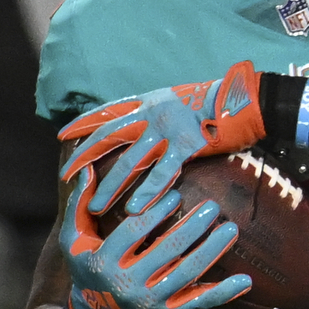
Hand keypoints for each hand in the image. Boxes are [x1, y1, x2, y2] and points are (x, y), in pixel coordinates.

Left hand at [59, 59, 262, 214]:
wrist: (244, 100)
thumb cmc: (215, 102)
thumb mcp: (178, 99)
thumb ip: (157, 110)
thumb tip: (141, 122)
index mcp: (149, 102)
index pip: (108, 112)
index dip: (84, 123)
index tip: (63, 134)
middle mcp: (153, 113)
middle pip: (110, 137)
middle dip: (85, 157)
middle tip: (65, 176)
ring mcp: (168, 130)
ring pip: (131, 161)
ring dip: (110, 187)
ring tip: (94, 207)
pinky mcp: (187, 146)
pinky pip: (162, 173)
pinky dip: (147, 192)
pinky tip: (135, 209)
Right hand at [64, 175, 246, 308]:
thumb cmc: (88, 270)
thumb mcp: (73, 241)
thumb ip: (80, 206)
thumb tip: (86, 170)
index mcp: (103, 262)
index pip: (133, 232)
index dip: (155, 212)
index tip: (176, 194)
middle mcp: (126, 284)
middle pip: (166, 251)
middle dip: (192, 227)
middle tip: (212, 206)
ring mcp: (149, 302)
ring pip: (187, 273)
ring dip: (212, 250)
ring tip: (231, 229)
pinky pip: (198, 304)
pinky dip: (223, 293)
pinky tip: (245, 279)